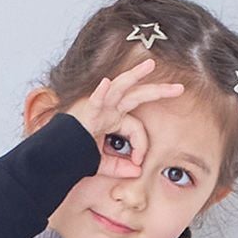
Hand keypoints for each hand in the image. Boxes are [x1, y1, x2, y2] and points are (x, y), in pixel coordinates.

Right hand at [65, 58, 183, 178]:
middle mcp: (108, 108)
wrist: (58, 154)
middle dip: (159, 91)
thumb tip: (137, 172)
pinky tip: (105, 83)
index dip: (141, 145)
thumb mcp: (103, 163)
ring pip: (120, 87)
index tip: (138, 162)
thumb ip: (120, 166)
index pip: (137, 128)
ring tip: (150, 65)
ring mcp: (98, 106)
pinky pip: (95, 100)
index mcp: (113, 118)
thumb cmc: (77, 155)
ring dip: (135, 75)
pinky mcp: (86, 110)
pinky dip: (100, 92)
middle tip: (180, 88)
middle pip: (138, 95)